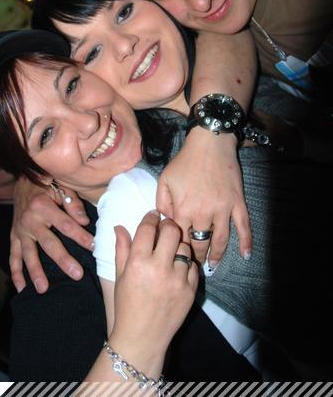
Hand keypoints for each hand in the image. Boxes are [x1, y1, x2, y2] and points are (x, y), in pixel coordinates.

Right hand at [10, 177, 94, 292]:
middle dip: (63, 260)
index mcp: (43, 206)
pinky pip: (13, 256)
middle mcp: (29, 220)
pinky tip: (22, 287)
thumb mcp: (61, 186)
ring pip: (28, 254)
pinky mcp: (14, 236)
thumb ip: (72, 203)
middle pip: (49, 244)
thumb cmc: (47, 183)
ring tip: (43, 289)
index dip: (81, 236)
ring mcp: (20, 230)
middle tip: (77, 274)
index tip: (94, 247)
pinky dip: (16, 273)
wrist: (22, 179)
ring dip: (35, 272)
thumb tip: (84, 221)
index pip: (66, 225)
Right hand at [110, 211, 196, 368]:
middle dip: (168, 225)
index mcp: (138, 263)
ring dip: (178, 245)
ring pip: (185, 247)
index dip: (151, 218)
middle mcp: (159, 268)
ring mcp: (177, 280)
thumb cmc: (127, 306)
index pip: (148, 228)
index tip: (153, 215)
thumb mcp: (120, 276)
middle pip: (172, 231)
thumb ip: (122, 249)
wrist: (142, 338)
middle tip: (165, 227)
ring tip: (171, 250)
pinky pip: (194, 267)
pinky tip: (178, 268)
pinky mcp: (191, 291)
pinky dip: (187, 265)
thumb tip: (119, 226)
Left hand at [156, 127, 251, 265]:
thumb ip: (162, 202)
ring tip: (212, 266)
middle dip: (196, 256)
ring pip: (221, 240)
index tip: (175, 256)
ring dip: (217, 255)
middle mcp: (204, 213)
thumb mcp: (164, 179)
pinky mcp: (237, 203)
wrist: (210, 144)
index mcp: (184, 209)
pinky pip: (243, 226)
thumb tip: (166, 222)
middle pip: (200, 242)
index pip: (180, 237)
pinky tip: (246, 255)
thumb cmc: (185, 161)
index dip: (177, 247)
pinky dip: (246, 242)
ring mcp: (223, 210)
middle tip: (192, 266)